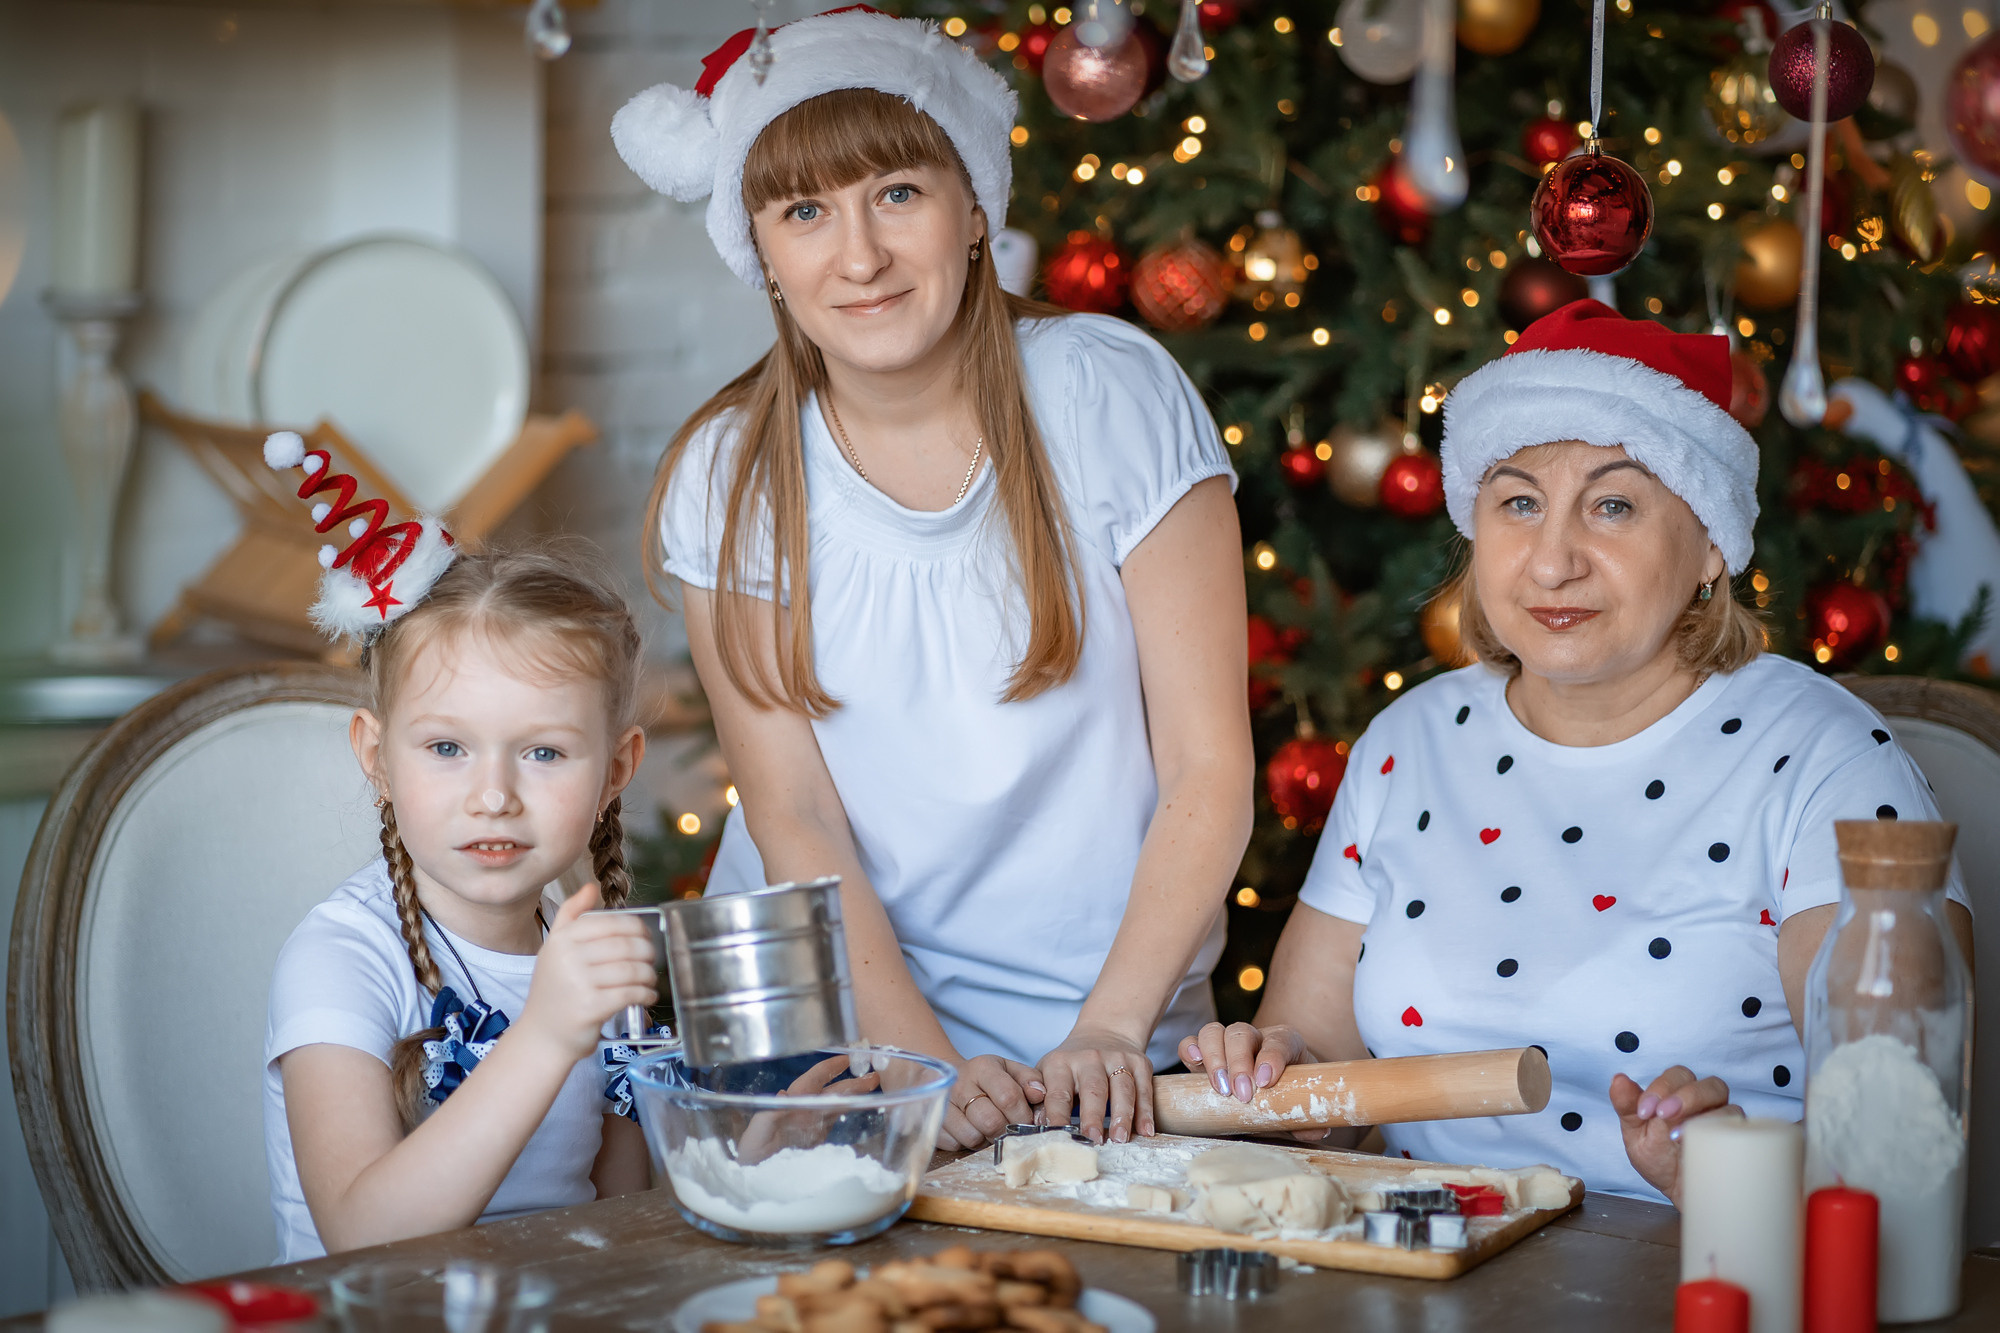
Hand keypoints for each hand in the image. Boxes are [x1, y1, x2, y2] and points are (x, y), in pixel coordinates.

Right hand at [515, 882, 657, 1060]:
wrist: (541, 1036)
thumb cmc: (554, 991)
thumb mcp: (554, 948)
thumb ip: (570, 915)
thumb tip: (590, 887)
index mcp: (562, 938)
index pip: (612, 922)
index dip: (637, 928)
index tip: (645, 938)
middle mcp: (568, 957)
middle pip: (626, 945)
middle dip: (647, 952)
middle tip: (651, 960)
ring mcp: (578, 982)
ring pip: (632, 969)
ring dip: (649, 975)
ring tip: (649, 979)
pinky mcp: (591, 1007)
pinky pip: (631, 992)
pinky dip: (646, 994)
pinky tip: (646, 996)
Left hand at [739, 1054, 881, 1163]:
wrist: (755, 1175)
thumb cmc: (752, 1150)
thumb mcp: (757, 1130)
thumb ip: (769, 1114)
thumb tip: (784, 1095)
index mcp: (793, 1101)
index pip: (814, 1078)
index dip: (831, 1067)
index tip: (848, 1058)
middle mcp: (806, 1109)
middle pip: (833, 1091)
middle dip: (853, 1082)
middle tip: (874, 1075)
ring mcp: (813, 1124)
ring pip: (838, 1104)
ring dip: (855, 1096)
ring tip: (874, 1088)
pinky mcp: (818, 1141)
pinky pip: (836, 1123)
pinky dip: (850, 1115)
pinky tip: (863, 1112)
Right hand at [938, 1055, 1042, 1150]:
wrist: (948, 1076)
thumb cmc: (988, 1078)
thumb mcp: (1010, 1070)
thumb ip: (1029, 1079)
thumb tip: (1040, 1094)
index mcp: (983, 1067)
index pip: (1009, 1097)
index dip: (1023, 1116)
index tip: (1028, 1122)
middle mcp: (960, 1083)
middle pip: (990, 1121)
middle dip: (1006, 1131)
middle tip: (1009, 1129)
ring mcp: (942, 1103)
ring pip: (972, 1136)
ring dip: (986, 1140)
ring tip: (990, 1130)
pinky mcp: (933, 1122)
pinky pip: (955, 1145)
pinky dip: (968, 1144)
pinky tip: (973, 1131)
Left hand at [1037, 1028, 1152, 1144]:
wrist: (1106, 1032)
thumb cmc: (1072, 1064)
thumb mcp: (1050, 1073)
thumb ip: (1041, 1100)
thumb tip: (1035, 1126)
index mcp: (1061, 1064)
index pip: (1058, 1093)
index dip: (1058, 1115)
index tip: (1060, 1137)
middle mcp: (1089, 1058)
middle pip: (1093, 1089)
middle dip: (1093, 1116)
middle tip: (1094, 1140)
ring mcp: (1117, 1059)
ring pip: (1122, 1088)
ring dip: (1122, 1115)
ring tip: (1120, 1139)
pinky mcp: (1140, 1063)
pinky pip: (1144, 1089)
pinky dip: (1146, 1111)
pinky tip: (1146, 1131)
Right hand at [1178, 1022, 1329, 1141]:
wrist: (1274, 1090)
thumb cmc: (1289, 1093)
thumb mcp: (1302, 1103)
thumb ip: (1309, 1118)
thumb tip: (1316, 1132)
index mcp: (1285, 1043)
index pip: (1279, 1040)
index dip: (1272, 1057)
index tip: (1266, 1082)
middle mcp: (1254, 1037)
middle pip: (1241, 1033)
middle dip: (1239, 1063)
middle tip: (1242, 1094)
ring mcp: (1226, 1044)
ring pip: (1213, 1032)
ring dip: (1214, 1059)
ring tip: (1220, 1088)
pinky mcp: (1204, 1055)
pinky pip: (1191, 1042)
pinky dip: (1188, 1049)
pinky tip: (1193, 1061)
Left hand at [1609, 1067, 1743, 1206]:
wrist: (1678, 1193)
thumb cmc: (1658, 1159)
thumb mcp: (1636, 1134)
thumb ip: (1627, 1106)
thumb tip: (1618, 1079)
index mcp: (1682, 1094)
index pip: (1678, 1076)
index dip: (1662, 1087)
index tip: (1644, 1110)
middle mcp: (1709, 1104)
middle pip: (1710, 1085)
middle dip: (1686, 1096)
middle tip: (1663, 1114)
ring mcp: (1728, 1124)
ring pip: (1730, 1106)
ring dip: (1704, 1117)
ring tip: (1676, 1134)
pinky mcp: (1740, 1144)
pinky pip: (1743, 1133)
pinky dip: (1722, 1135)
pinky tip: (1700, 1144)